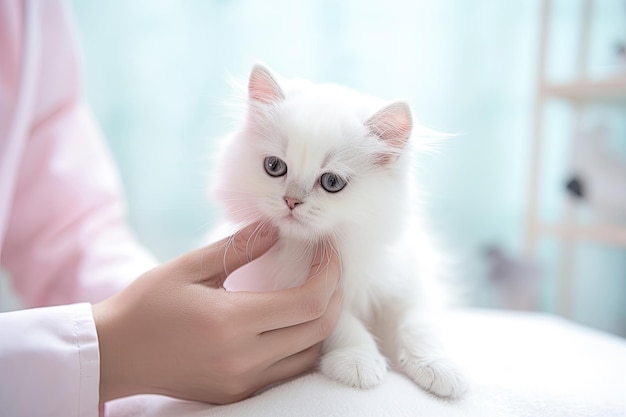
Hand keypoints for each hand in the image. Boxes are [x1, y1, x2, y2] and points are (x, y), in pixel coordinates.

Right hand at [93, 223, 342, 403]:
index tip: (328, 250)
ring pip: (310, 355)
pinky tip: (293, 320)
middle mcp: (243, 358)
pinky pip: (288, 372)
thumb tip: (276, 227)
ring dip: (322, 321)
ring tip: (314, 290)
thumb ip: (239, 247)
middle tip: (328, 267)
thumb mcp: (188, 268)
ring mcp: (242, 381)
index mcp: (231, 322)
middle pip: (318, 329)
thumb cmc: (145, 305)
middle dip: (334, 294)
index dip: (330, 273)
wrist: (114, 354)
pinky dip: (302, 344)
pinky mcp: (238, 393)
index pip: (308, 302)